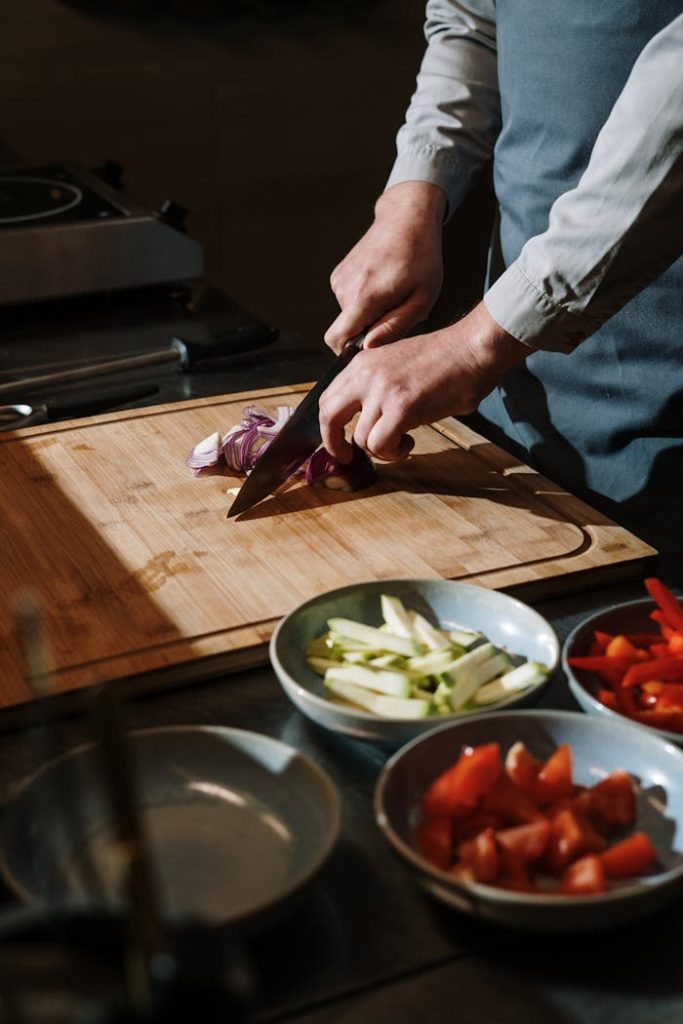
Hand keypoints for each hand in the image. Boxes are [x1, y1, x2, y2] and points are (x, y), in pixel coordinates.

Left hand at [319, 302, 529, 461]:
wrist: (473, 348)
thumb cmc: (445, 358)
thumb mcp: (396, 363)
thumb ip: (375, 384)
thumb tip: (363, 416)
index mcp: (362, 362)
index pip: (328, 398)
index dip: (328, 426)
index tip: (338, 441)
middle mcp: (366, 375)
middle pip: (329, 417)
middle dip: (334, 444)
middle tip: (348, 457)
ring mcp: (382, 391)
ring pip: (361, 439)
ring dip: (382, 449)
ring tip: (403, 440)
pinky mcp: (401, 408)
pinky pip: (381, 445)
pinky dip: (394, 452)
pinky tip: (410, 441)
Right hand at [324, 181, 446, 352]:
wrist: (406, 218)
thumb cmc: (421, 256)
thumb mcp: (422, 298)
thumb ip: (395, 327)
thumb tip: (368, 347)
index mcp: (365, 296)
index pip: (337, 339)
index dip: (348, 352)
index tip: (369, 349)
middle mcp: (345, 287)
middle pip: (347, 329)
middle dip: (368, 330)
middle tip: (396, 312)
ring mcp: (339, 279)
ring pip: (349, 315)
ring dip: (369, 314)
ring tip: (393, 295)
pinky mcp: (339, 274)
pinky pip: (348, 301)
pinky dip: (364, 300)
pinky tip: (383, 285)